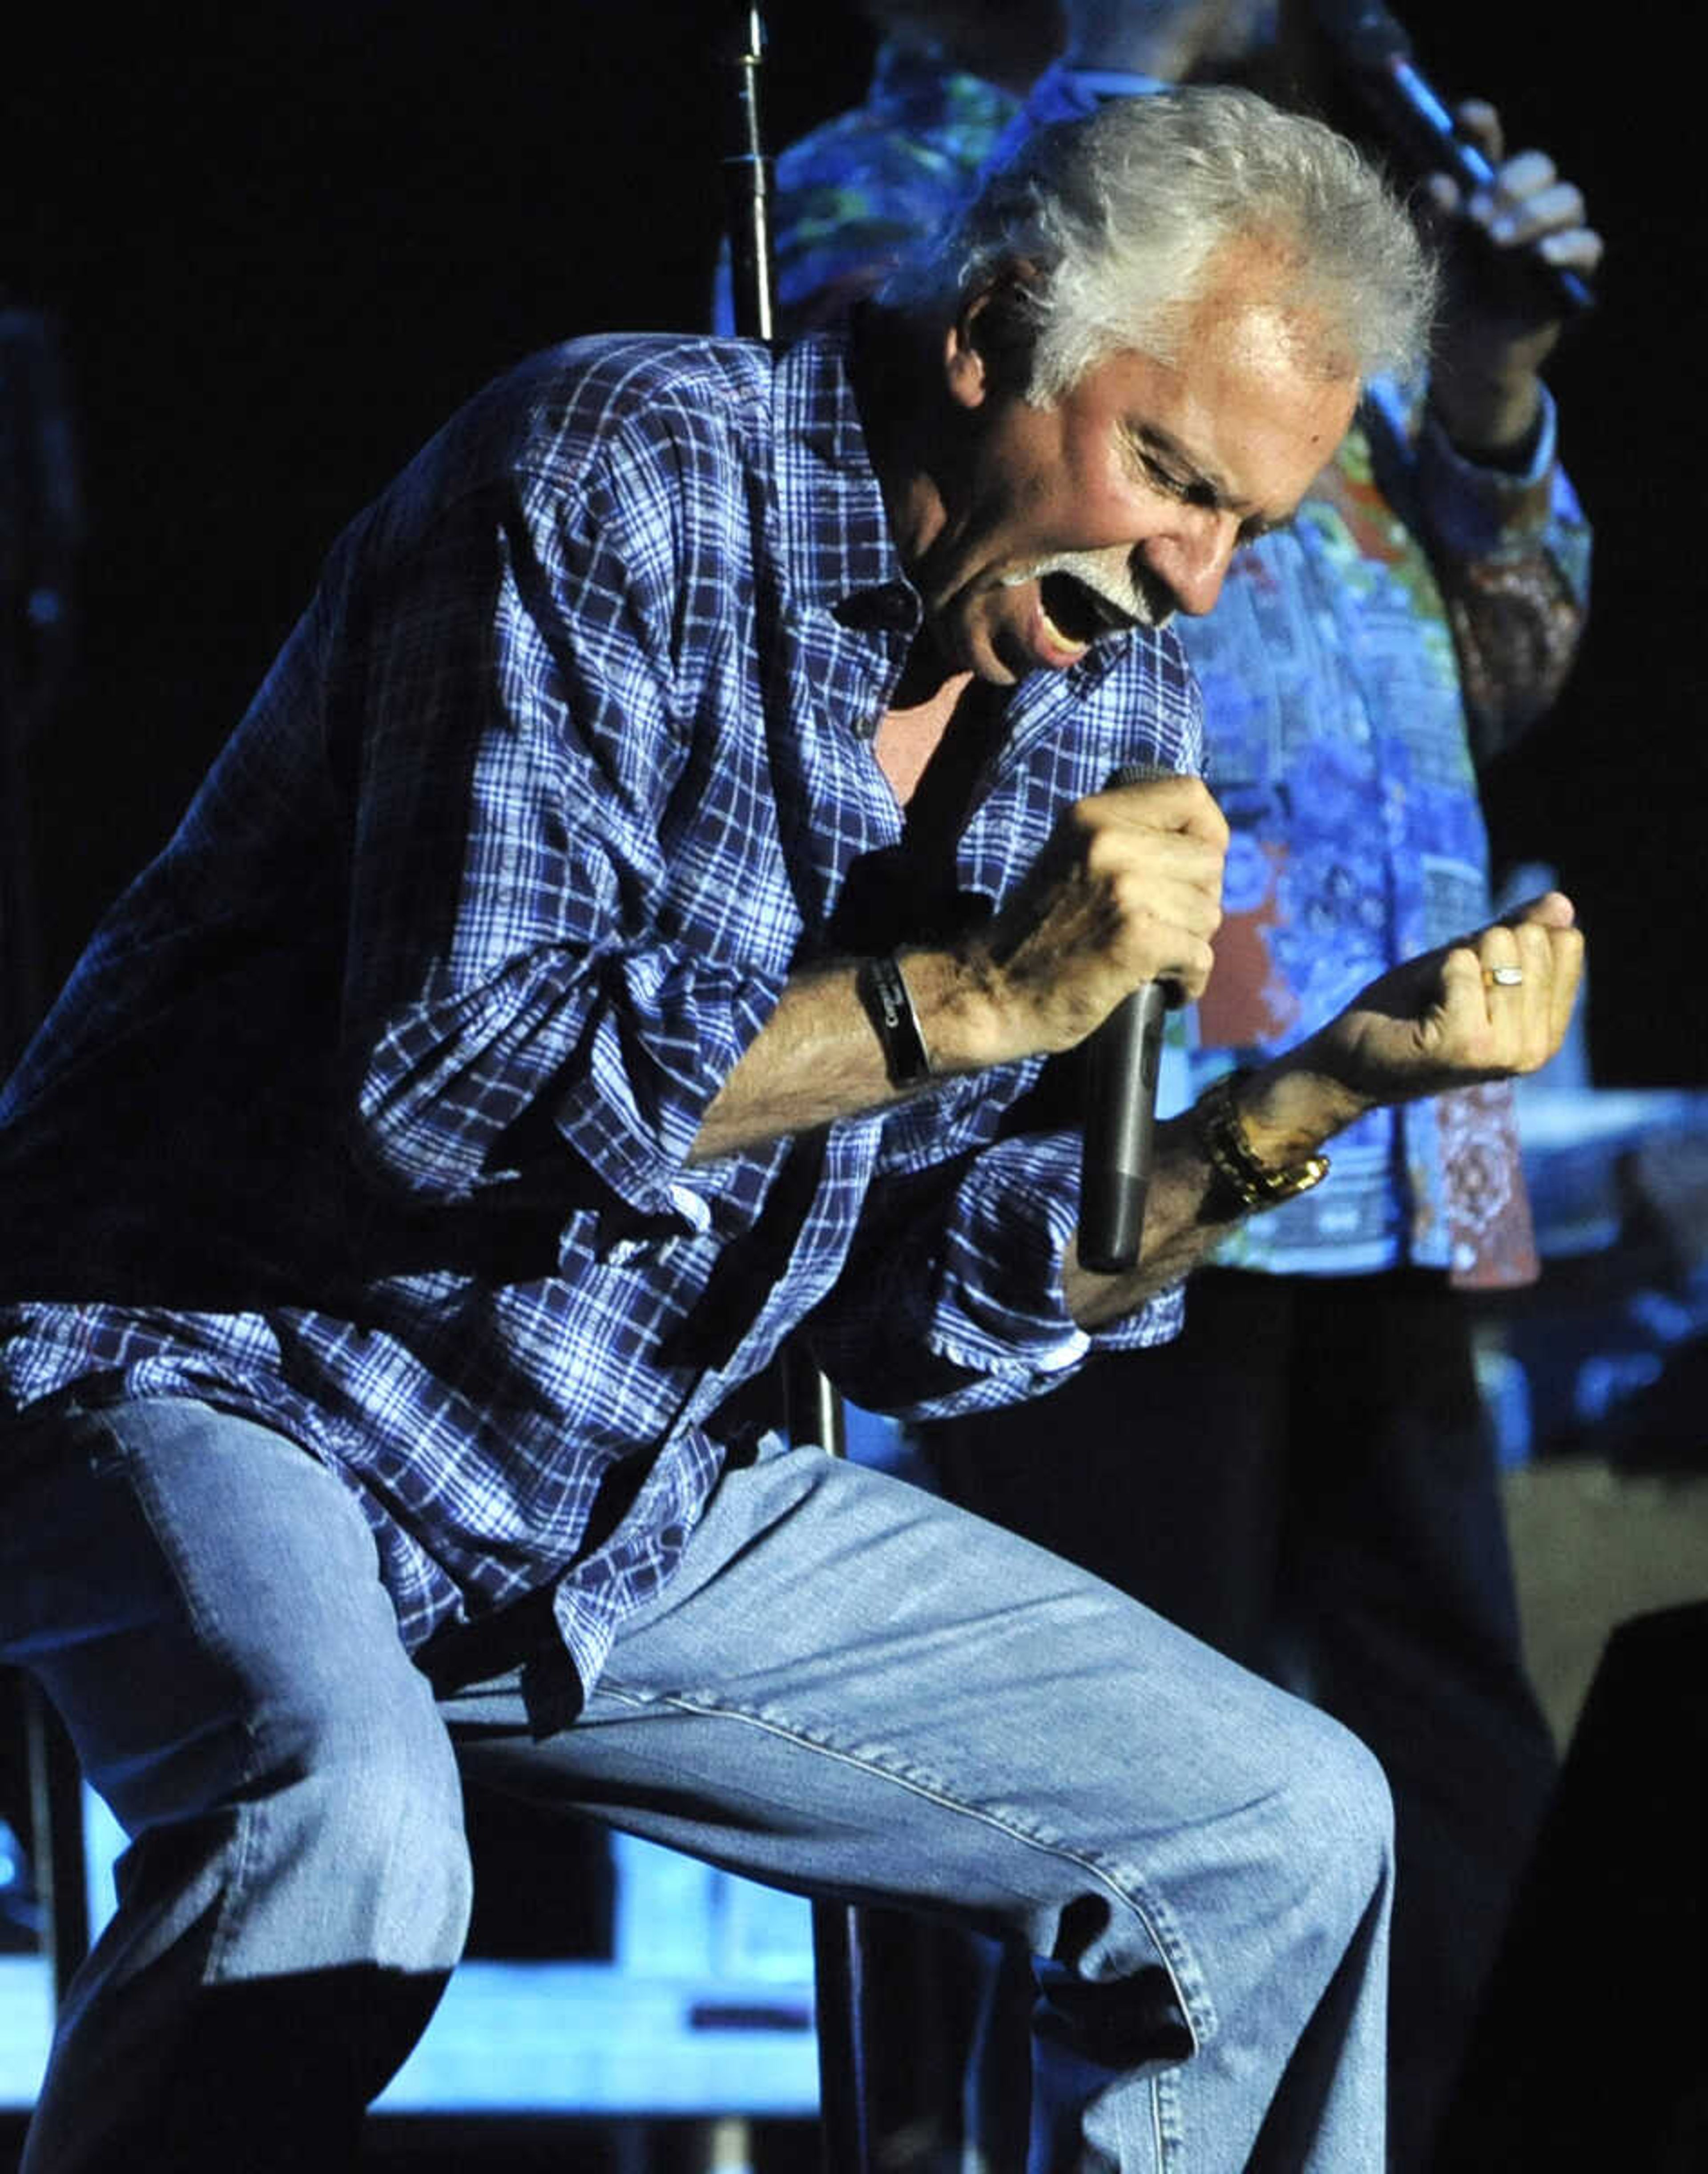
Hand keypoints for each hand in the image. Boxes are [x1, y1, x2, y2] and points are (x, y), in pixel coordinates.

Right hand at [971, 772, 1227, 1059]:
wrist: (989, 993)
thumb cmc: (1036, 936)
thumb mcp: (1073, 860)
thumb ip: (1127, 841)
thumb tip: (1206, 849)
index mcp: (1093, 814)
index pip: (1189, 794)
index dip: (1209, 833)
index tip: (1194, 870)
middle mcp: (1109, 841)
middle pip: (1209, 864)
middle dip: (1196, 903)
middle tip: (1159, 929)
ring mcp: (1123, 888)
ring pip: (1208, 913)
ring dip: (1188, 945)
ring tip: (1147, 960)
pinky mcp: (1135, 937)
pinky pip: (1200, 957)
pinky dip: (1187, 982)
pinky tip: (1161, 988)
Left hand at [1292, 891, 1583, 1114]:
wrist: (1349, 1061)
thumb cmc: (1407, 1010)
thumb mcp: (1469, 962)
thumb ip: (1517, 935)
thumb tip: (1562, 903)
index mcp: (1549, 1029)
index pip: (1565, 942)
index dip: (1510, 940)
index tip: (1473, 977)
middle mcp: (1539, 1047)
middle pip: (1532, 938)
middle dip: (1478, 949)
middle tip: (1445, 992)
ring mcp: (1506, 1050)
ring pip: (1498, 947)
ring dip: (1452, 963)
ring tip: (1433, 1003)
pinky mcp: (1467, 1045)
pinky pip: (1459, 966)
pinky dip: (1431, 974)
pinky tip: (1420, 1011)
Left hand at [1423, 101, 1603, 455]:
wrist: (1466, 360)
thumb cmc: (1451, 303)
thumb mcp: (1436, 262)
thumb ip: (1437, 224)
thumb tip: (1439, 182)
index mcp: (1487, 195)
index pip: (1490, 146)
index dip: (1481, 126)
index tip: (1464, 118)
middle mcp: (1525, 207)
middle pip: (1539, 165)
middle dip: (1511, 182)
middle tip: (1477, 215)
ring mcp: (1553, 236)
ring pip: (1568, 199)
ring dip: (1534, 213)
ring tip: (1497, 240)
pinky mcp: (1573, 273)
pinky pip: (1588, 246)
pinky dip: (1568, 247)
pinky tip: (1542, 256)